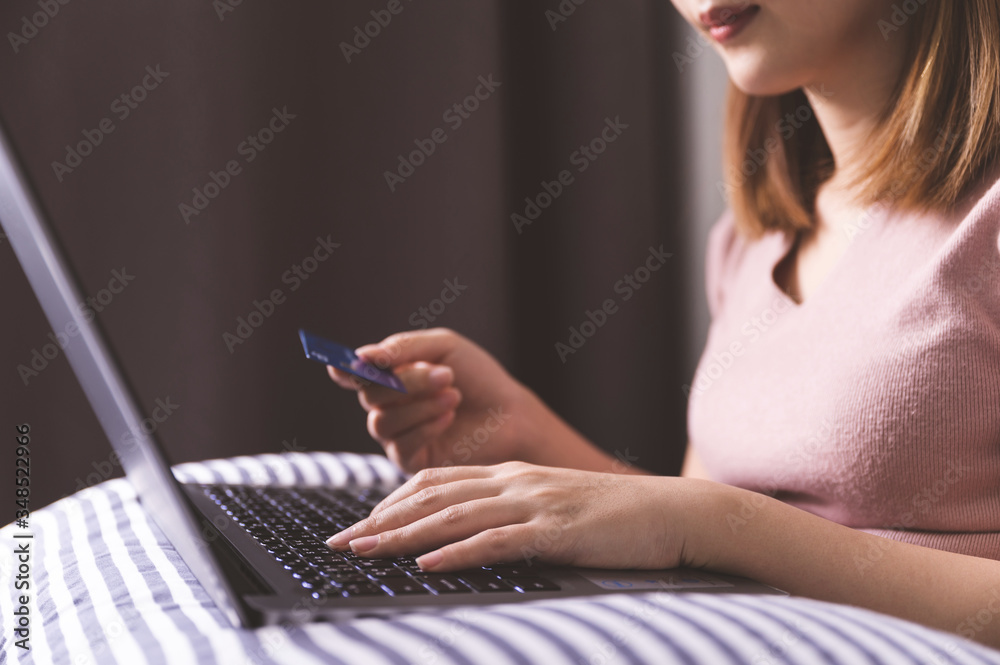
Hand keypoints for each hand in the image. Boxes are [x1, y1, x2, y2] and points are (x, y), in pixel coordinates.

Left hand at [325, 462, 699, 571]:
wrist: (670, 512)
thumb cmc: (612, 517)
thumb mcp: (553, 506)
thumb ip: (512, 514)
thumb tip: (468, 538)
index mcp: (512, 474)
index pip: (437, 481)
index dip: (393, 501)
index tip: (361, 523)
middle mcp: (515, 482)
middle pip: (433, 496)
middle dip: (381, 519)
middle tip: (340, 541)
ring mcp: (535, 504)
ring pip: (455, 515)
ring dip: (404, 535)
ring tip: (365, 550)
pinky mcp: (555, 532)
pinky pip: (497, 541)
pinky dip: (457, 553)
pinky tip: (428, 565)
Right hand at [328, 329, 551, 471]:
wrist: (512, 415)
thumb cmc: (479, 378)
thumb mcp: (444, 348)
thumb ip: (403, 348)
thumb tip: (362, 356)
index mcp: (392, 376)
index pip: (356, 374)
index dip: (344, 370)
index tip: (340, 365)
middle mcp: (389, 406)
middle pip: (370, 395)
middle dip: (405, 384)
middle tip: (443, 375)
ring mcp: (397, 436)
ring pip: (381, 422)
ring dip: (418, 405)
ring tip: (454, 395)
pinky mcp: (411, 462)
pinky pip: (399, 445)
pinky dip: (424, 426)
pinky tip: (449, 416)